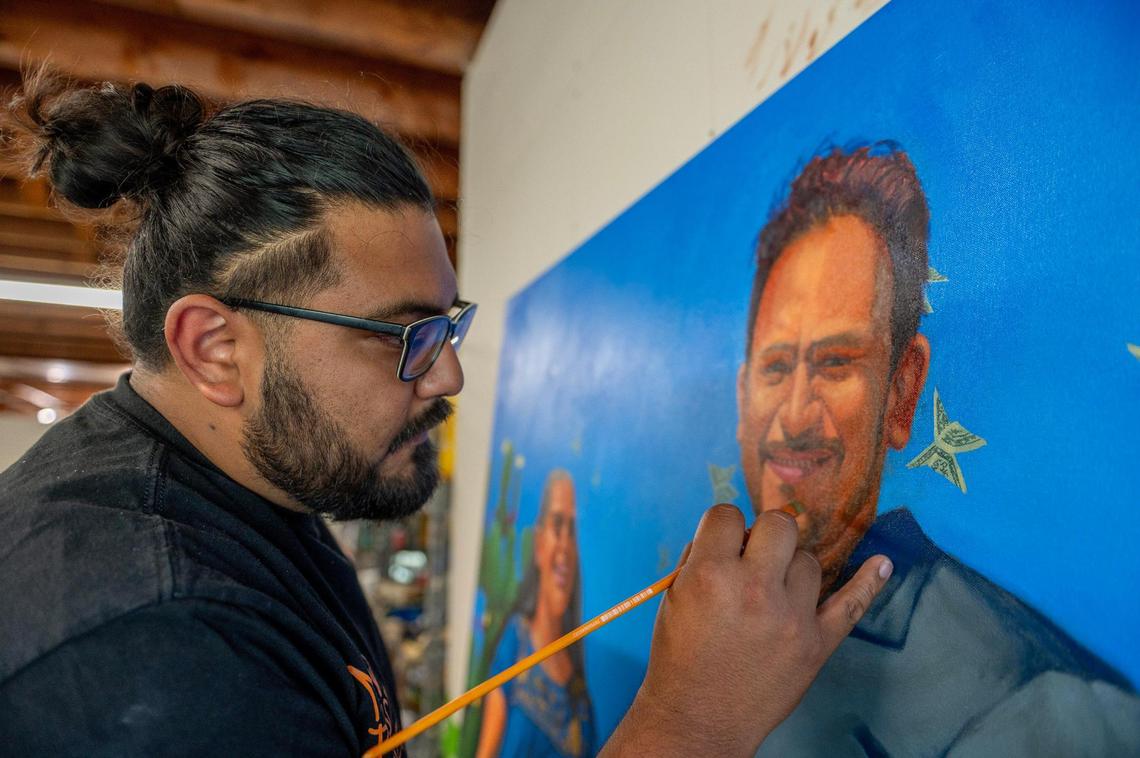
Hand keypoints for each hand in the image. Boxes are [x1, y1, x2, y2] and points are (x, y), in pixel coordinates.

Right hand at [600, 504, 892, 756]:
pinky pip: (851, 605)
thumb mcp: (674, 598)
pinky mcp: (817, 643)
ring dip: (791, 568)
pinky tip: (883, 564)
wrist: (698, 719)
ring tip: (772, 594)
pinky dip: (869, 583)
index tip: (722, 544)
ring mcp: (791, 616)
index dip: (723, 529)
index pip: (727, 515)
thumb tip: (735, 532)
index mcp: (709, 574)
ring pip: (809, 560)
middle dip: (764, 537)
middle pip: (779, 526)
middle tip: (752, 561)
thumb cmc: (680, 657)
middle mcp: (754, 588)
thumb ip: (701, 558)